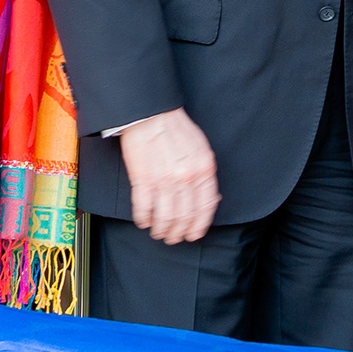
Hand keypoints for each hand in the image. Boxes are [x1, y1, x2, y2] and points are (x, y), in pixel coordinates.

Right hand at [119, 109, 219, 244]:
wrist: (150, 114)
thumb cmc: (175, 128)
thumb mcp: (200, 148)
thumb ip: (205, 173)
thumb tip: (209, 198)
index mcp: (204, 168)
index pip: (205, 207)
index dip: (199, 226)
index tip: (193, 235)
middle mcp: (186, 177)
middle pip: (185, 216)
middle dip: (179, 232)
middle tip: (173, 238)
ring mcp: (164, 180)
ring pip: (165, 217)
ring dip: (161, 229)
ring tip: (158, 233)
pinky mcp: (143, 179)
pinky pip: (144, 208)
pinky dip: (144, 220)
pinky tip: (144, 222)